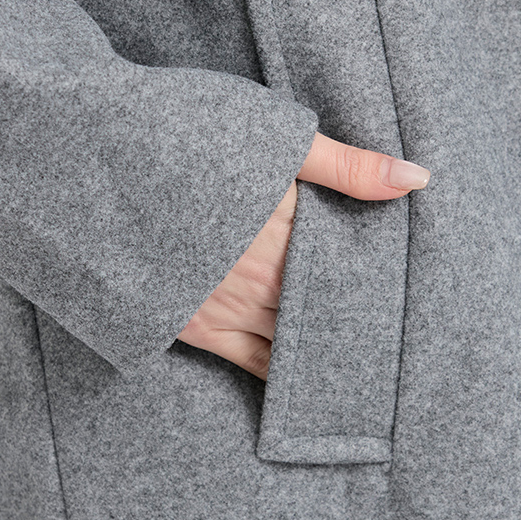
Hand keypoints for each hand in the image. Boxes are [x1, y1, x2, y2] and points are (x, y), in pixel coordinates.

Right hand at [176, 132, 429, 378]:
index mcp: (290, 231)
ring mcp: (230, 307)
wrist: (103, 166)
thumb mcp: (273, 139)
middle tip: (404, 343)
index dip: (383, 287)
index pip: (354, 272)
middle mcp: (266, 279)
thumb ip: (345, 165)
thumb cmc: (187, 142)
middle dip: (363, 321)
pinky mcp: (197, 326)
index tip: (412, 297)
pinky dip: (285, 373)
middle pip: (330, 310)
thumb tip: (418, 179)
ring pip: (299, 341)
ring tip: (369, 366)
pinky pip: (255, 363)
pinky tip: (308, 379)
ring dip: (329, 348)